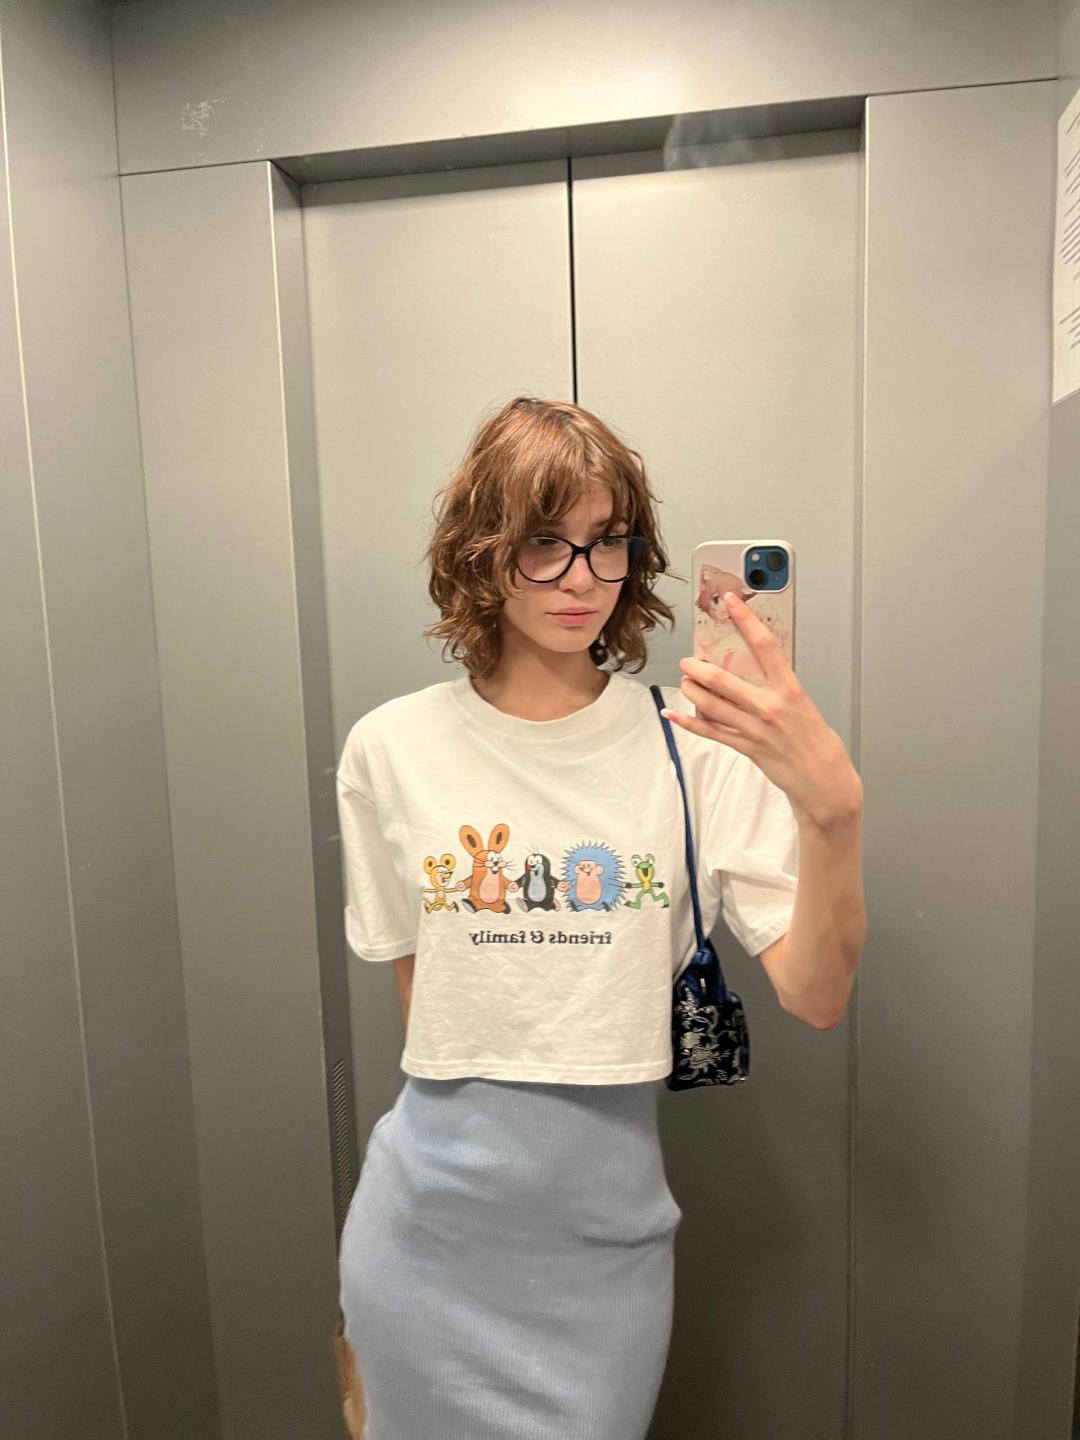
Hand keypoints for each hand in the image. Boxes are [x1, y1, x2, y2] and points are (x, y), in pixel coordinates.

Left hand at [663, 591, 862, 828]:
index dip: (746, 619)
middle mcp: (770, 707)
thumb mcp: (803, 704)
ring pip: (710, 705)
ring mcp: (756, 729)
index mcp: (789, 689)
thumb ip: (777, 686)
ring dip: (691, 690)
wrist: (825, 780)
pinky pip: (710, 732)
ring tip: (686, 682)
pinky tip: (674, 714)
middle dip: (698, 666)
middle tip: (689, 660)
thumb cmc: (817, 741)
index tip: (731, 601)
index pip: (765, 645)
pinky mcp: (746, 748)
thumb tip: (752, 668)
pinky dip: (688, 722)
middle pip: (723, 679)